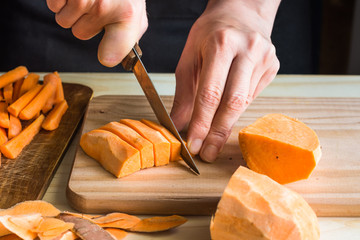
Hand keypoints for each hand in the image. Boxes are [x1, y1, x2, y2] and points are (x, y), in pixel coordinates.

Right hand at [46, 0, 147, 66]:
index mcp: (127, 14)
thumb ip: (126, 39)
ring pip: (64, 20)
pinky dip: (60, 0)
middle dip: (84, 22)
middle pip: (80, 33)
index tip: (106, 55)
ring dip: (71, 11)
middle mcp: (104, 5)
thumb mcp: (134, 13)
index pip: (116, 50)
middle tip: (96, 5)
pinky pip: (54, 6)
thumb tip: (108, 59)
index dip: (109, 53)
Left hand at [170, 0, 280, 161]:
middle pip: (233, 103)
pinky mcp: (273, 67)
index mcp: (222, 44)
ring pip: (244, 103)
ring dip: (226, 124)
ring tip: (213, 140)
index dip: (201, 123)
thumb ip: (185, 93)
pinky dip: (237, 110)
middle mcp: (247, 50)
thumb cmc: (210, 33)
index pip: (210, 93)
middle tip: (207, 154)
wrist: (241, 13)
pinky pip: (252, 97)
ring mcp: (264, 59)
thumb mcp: (190, 58)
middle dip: (217, 133)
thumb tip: (179, 125)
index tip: (194, 144)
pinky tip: (227, 112)